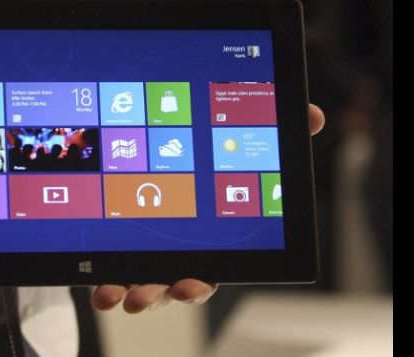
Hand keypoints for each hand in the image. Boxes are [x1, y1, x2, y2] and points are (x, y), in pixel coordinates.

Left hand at [92, 104, 325, 312]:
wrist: (148, 146)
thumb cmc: (203, 157)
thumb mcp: (243, 142)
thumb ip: (278, 132)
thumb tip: (316, 116)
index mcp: (205, 241)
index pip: (204, 270)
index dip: (197, 282)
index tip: (189, 284)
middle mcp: (173, 252)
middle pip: (168, 282)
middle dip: (160, 292)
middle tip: (148, 294)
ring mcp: (141, 250)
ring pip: (138, 280)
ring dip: (132, 291)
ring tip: (122, 296)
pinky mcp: (113, 243)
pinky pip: (110, 267)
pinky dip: (104, 281)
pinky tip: (98, 289)